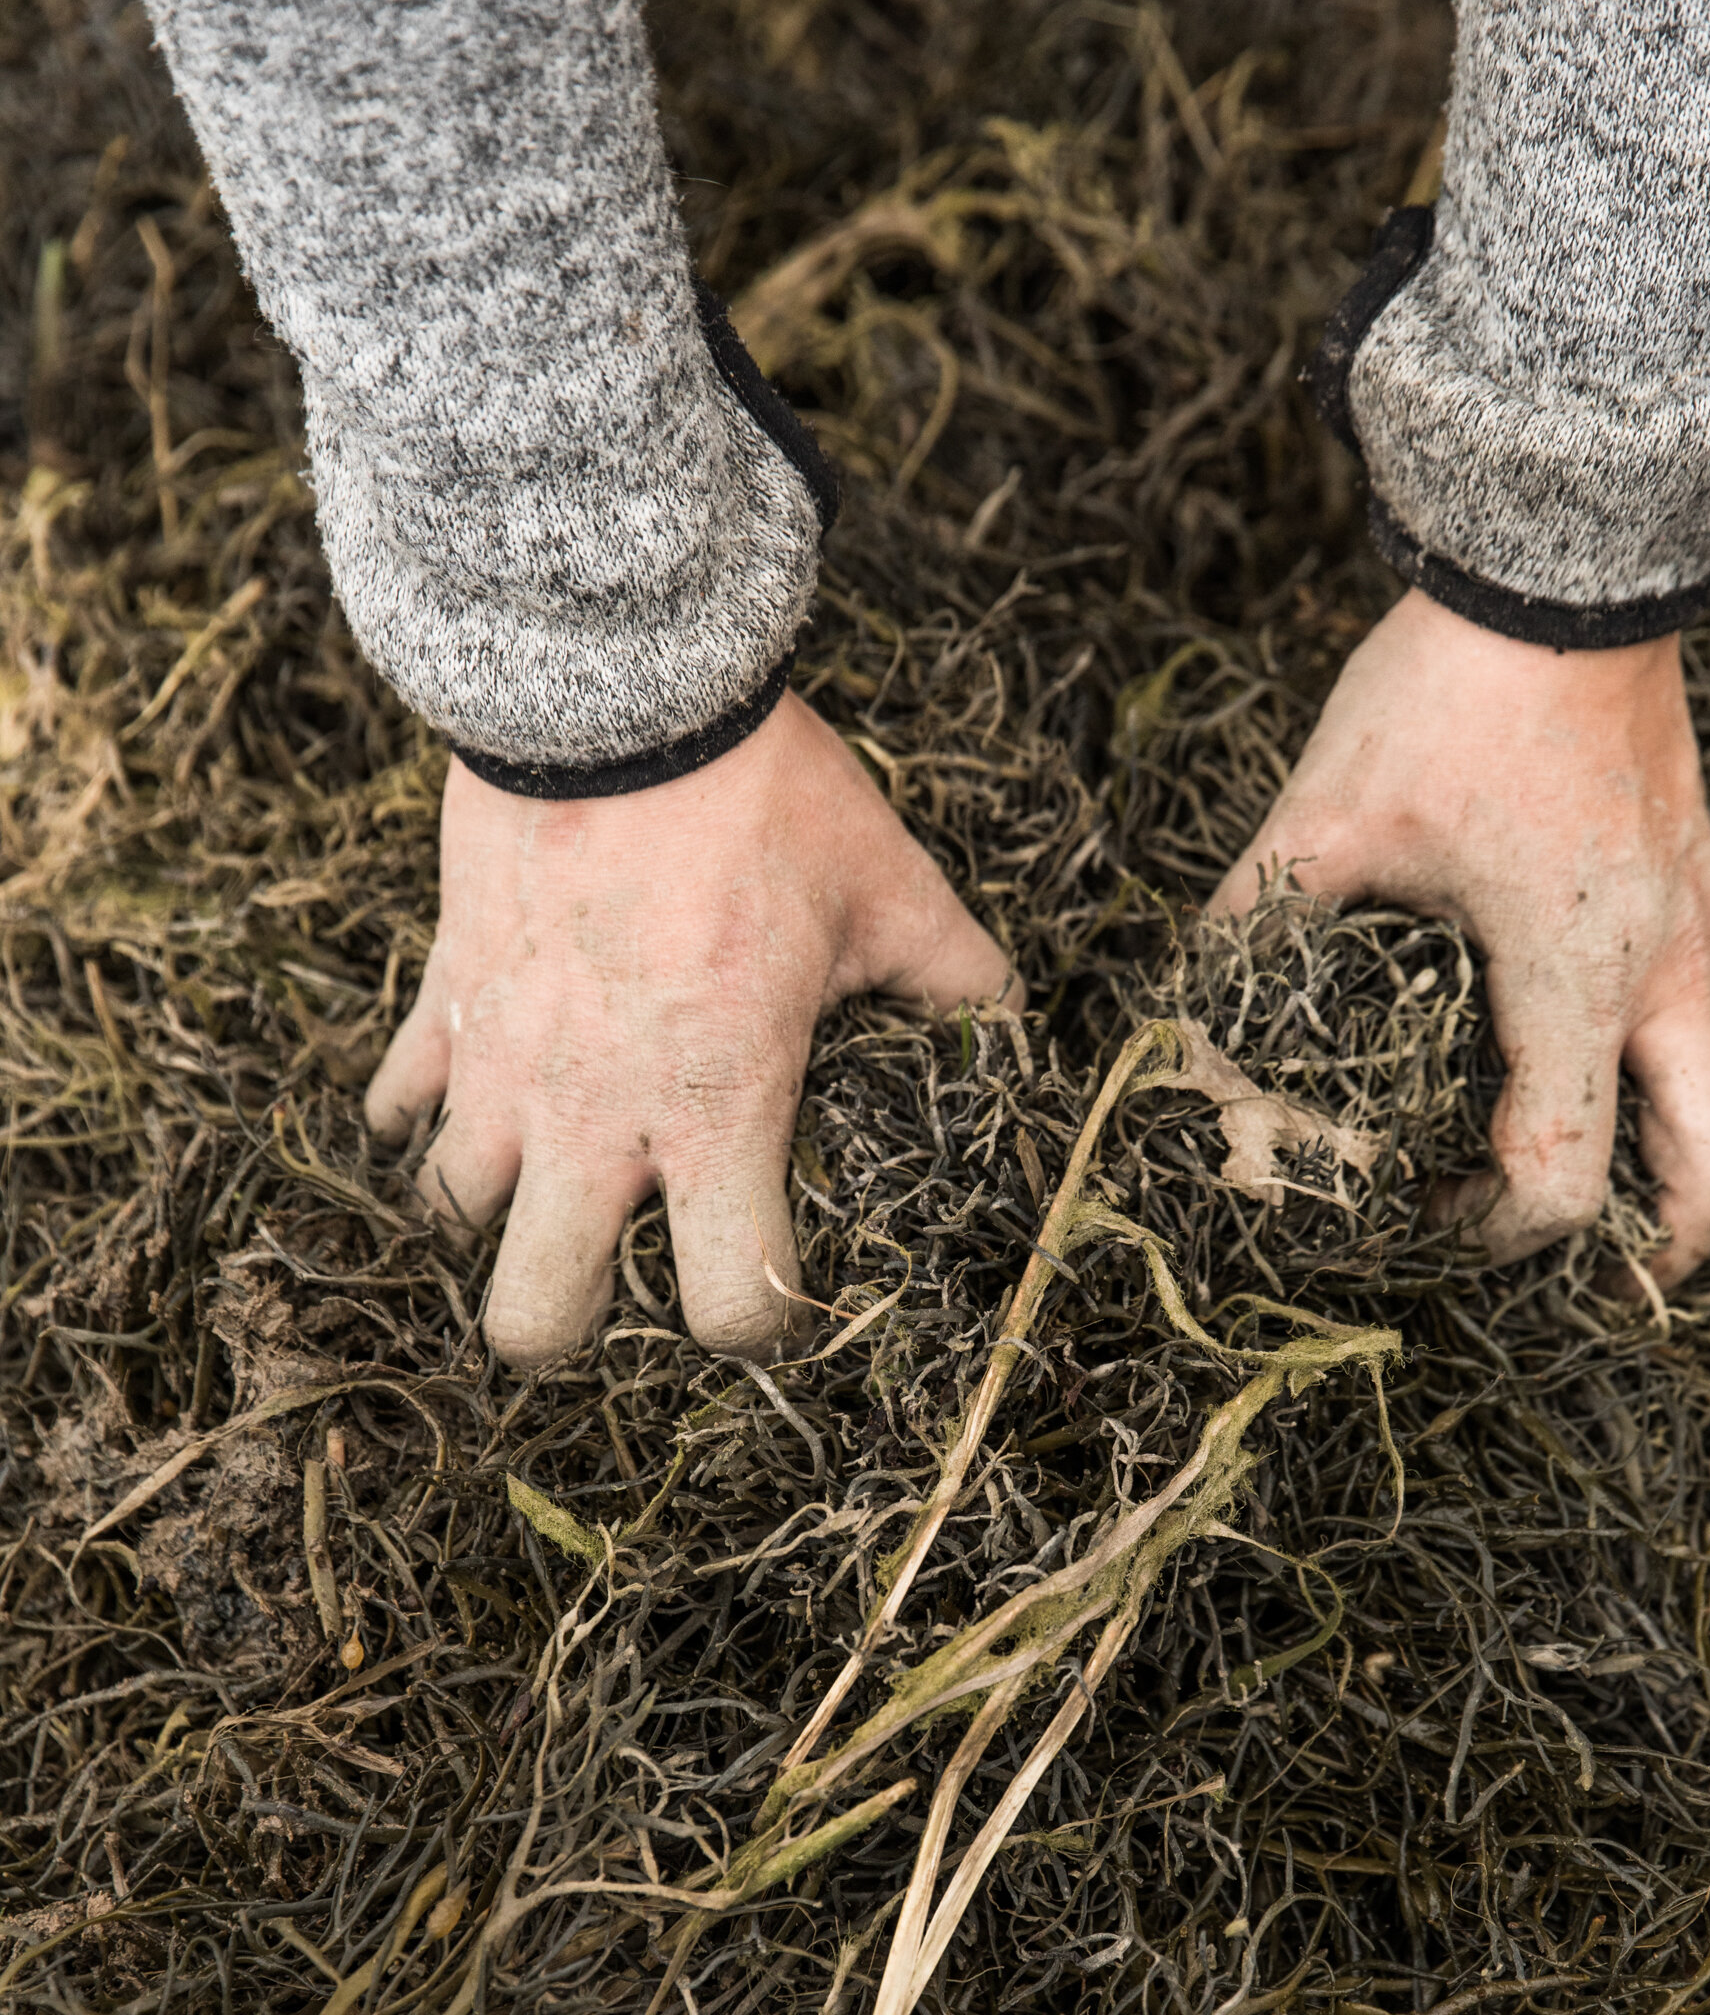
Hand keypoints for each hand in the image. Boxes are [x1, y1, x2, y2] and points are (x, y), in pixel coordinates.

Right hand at [366, 691, 1016, 1363]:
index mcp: (718, 1112)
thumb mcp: (892, 894)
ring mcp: (497, 1065)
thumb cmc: (766, 798)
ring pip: (446, 1218)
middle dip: (571, 1327)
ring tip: (546, 1182)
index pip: (726, 1309)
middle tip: (615, 1276)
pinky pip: (390, 1104)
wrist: (618, 687)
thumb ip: (959, 983)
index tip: (769, 1286)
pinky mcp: (440, 1000)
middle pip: (532, 1319)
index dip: (756, 1324)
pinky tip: (476, 1097)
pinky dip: (420, 1116)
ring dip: (494, 1215)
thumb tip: (1014, 1033)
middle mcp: (589, 1118)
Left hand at [1216, 588, 1709, 1285]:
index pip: (1560, 1181)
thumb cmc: (1444, 688)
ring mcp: (1705, 926)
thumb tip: (1173, 1045)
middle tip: (1559, 1260)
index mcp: (1569, 978)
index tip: (1416, 1211)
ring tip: (1623, 1187)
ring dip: (1699, 1161)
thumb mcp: (1318, 822)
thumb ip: (1245, 940)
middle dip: (1650, 1249)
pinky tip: (1648, 1060)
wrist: (1560, 552)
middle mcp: (1663, 972)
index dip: (1486, 1235)